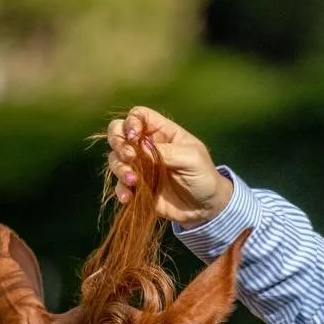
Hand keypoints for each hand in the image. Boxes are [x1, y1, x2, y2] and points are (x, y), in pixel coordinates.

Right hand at [106, 106, 229, 223]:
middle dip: (118, 143)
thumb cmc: (204, 177)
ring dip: (119, 168)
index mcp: (162, 132)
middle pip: (119, 133)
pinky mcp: (139, 188)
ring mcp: (141, 167)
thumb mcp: (192, 158)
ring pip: (116, 159)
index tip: (134, 136)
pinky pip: (121, 186)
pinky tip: (128, 198)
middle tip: (129, 157)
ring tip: (133, 181)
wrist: (207, 208)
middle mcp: (147, 147)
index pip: (138, 116)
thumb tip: (141, 147)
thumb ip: (166, 151)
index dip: (131, 122)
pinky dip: (121, 190)